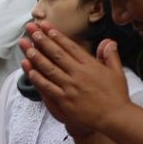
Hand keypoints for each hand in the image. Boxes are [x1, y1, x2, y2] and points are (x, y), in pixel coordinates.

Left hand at [20, 21, 131, 136]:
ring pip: (49, 68)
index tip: (45, 26)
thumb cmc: (116, 95)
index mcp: (90, 65)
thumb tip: (108, 41)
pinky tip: (29, 70)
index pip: (70, 46)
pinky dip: (38, 78)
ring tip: (26, 45)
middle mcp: (78, 74)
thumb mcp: (117, 72)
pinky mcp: (65, 100)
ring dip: (36, 56)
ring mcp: (70, 87)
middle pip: (56, 54)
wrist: (115, 117)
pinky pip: (48, 87)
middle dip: (42, 40)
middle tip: (31, 29)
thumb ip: (110, 55)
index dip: (56, 35)